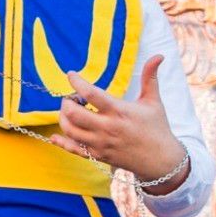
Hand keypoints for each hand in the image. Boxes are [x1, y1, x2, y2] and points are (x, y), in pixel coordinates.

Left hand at [49, 55, 187, 187]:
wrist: (160, 161)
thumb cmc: (157, 128)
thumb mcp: (153, 101)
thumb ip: (150, 77)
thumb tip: (159, 55)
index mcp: (119, 111)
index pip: (91, 93)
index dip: (77, 82)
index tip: (71, 74)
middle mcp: (107, 127)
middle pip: (74, 113)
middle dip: (67, 102)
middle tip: (71, 98)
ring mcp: (100, 143)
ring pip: (70, 130)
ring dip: (64, 118)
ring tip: (70, 111)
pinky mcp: (98, 155)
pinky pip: (73, 150)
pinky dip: (61, 142)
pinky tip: (55, 136)